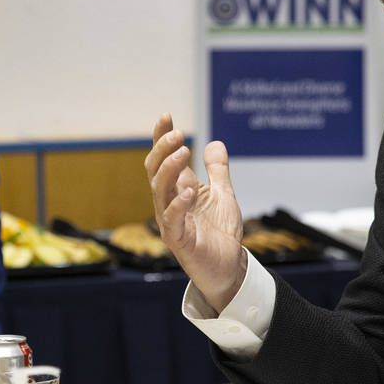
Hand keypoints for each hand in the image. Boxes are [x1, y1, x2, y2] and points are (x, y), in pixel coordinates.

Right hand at [145, 113, 246, 309]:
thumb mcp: (223, 195)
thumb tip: (215, 143)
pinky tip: (190, 191)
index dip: (161, 138)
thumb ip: (217, 171)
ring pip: (159, 191)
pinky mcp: (179, 240)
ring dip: (169, 170)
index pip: (163, 159)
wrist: (228, 267)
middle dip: (163, 149)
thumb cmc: (220, 233)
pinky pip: (172, 220)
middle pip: (155, 171)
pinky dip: (179, 205)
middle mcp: (169, 202)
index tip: (166, 116)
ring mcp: (171, 221)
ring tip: (184, 151)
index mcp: (178, 189)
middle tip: (179, 134)